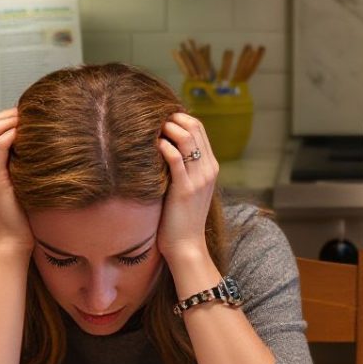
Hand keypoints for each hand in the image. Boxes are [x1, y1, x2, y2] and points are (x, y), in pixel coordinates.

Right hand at [0, 108, 29, 254]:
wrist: (10, 241)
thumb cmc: (18, 214)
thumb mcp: (12, 182)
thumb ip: (12, 163)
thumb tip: (30, 140)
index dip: (4, 118)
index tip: (26, 115)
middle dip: (7, 115)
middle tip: (31, 111)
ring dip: (11, 120)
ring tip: (32, 119)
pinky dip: (14, 134)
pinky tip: (29, 135)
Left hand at [155, 112, 217, 272]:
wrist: (187, 245)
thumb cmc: (181, 218)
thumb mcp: (188, 188)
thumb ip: (183, 169)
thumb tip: (163, 148)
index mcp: (211, 166)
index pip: (199, 128)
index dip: (179, 117)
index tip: (160, 119)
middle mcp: (208, 169)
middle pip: (194, 127)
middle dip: (172, 118)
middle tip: (153, 122)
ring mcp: (199, 178)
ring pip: (186, 137)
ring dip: (167, 129)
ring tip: (151, 132)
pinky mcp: (185, 188)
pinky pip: (174, 157)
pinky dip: (162, 146)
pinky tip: (151, 147)